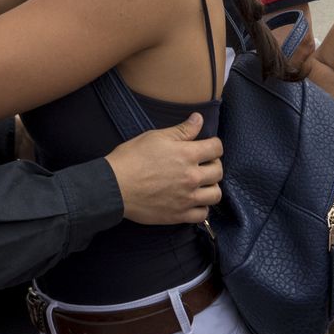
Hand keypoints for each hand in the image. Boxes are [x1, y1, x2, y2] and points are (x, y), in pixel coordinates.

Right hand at [105, 113, 223, 224]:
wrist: (114, 186)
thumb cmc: (132, 158)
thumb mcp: (156, 137)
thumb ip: (182, 130)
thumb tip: (199, 119)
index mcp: (187, 154)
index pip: (217, 148)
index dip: (213, 145)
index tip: (206, 146)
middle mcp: (191, 177)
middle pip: (218, 171)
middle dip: (213, 164)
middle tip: (202, 164)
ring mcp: (186, 198)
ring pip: (215, 194)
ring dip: (211, 187)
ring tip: (200, 183)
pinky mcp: (178, 215)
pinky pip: (203, 215)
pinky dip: (201, 208)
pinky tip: (193, 200)